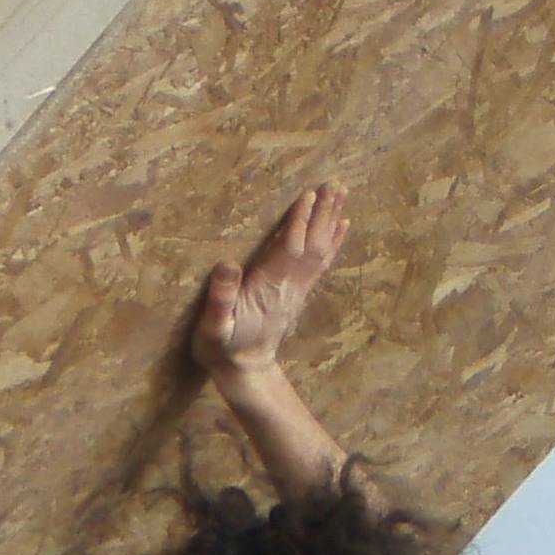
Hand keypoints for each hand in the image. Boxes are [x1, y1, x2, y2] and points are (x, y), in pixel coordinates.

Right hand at [192, 184, 348, 385]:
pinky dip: (333, 240)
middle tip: (335, 183)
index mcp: (269, 288)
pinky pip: (321, 261)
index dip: (300, 222)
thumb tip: (227, 265)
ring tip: (341, 193)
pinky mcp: (298, 292)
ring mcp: (297, 290)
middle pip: (313, 245)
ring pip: (321, 250)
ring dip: (331, 220)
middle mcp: (290, 286)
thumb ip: (219, 299)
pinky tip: (342, 223)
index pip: (290, 249)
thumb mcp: (213, 328)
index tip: (310, 195)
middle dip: (324, 214)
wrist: (245, 371)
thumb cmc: (223, 348)